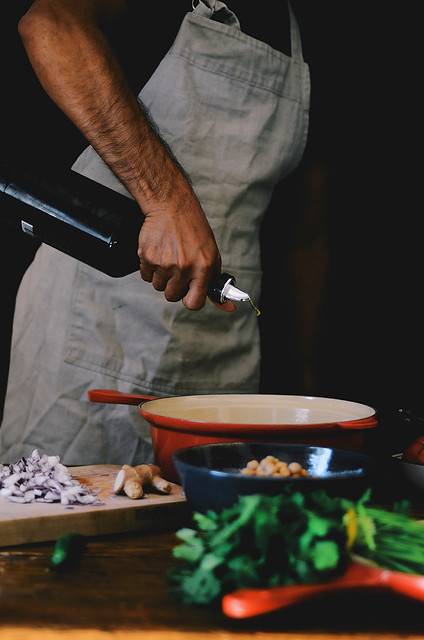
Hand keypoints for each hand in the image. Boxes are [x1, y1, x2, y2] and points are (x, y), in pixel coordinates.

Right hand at [137, 178, 234, 311]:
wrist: (172, 206)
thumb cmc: (194, 231)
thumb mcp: (212, 255)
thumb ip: (215, 284)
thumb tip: (229, 309)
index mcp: (204, 267)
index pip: (194, 303)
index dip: (190, 300)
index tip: (189, 293)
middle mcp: (184, 267)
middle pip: (171, 296)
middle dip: (173, 286)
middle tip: (177, 268)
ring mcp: (164, 263)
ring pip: (158, 286)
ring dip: (161, 276)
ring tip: (168, 257)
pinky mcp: (147, 257)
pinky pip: (145, 275)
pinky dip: (150, 268)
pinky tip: (158, 252)